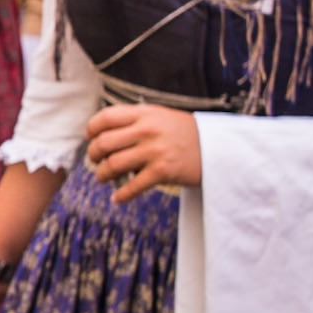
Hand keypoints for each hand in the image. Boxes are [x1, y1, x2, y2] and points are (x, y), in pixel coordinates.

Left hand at [85, 104, 199, 201]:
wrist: (222, 149)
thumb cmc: (187, 134)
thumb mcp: (162, 117)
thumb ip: (136, 120)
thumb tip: (104, 131)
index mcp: (145, 114)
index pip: (106, 117)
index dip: (92, 129)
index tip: (90, 137)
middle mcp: (148, 130)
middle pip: (104, 143)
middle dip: (94, 155)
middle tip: (95, 161)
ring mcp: (155, 151)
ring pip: (113, 164)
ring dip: (102, 175)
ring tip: (102, 178)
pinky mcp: (163, 172)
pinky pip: (132, 186)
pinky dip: (121, 195)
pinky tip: (117, 198)